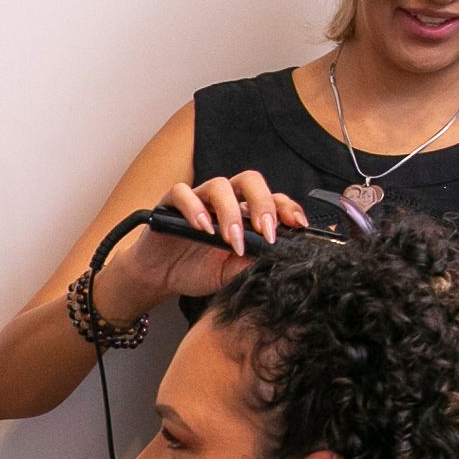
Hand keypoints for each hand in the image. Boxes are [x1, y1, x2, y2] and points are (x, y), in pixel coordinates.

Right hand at [103, 173, 309, 309]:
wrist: (161, 277)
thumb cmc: (197, 270)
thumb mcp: (230, 274)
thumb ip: (250, 265)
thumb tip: (277, 261)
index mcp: (245, 214)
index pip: (272, 199)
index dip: (287, 208)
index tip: (297, 226)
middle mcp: (225, 201)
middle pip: (250, 181)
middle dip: (263, 204)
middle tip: (266, 232)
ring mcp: (198, 198)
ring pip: (220, 185)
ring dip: (230, 212)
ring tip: (231, 239)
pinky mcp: (171, 204)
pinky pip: (182, 193)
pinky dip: (194, 207)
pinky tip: (202, 227)